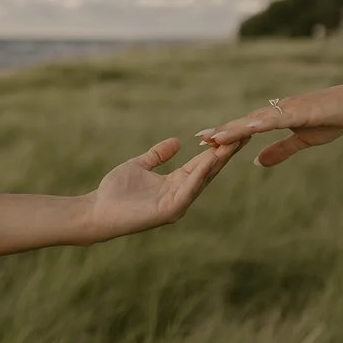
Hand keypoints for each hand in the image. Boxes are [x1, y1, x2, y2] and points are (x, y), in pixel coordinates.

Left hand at [77, 135, 241, 242]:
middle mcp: (181, 194)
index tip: (234, 131)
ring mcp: (177, 204)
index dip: (218, 148)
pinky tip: (209, 159)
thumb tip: (177, 142)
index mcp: (175, 183)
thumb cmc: (115, 191)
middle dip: (227, 152)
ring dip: (219, 160)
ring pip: (203, 179)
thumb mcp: (140, 165)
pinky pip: (188, 189)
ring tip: (233, 142)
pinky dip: (199, 174)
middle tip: (245, 133)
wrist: (97, 211)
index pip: (203, 163)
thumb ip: (158, 155)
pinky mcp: (169, 210)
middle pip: (209, 170)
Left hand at [197, 81, 342, 168]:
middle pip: (246, 122)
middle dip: (223, 130)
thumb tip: (258, 162)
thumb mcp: (304, 140)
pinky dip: (261, 123)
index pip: (247, 127)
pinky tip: (247, 128)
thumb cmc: (334, 118)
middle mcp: (279, 110)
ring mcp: (289, 108)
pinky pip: (277, 118)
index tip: (207, 141)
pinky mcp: (302, 110)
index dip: (227, 134)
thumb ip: (281, 150)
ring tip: (215, 136)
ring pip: (256, 119)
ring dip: (235, 128)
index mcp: (278, 118)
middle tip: (200, 139)